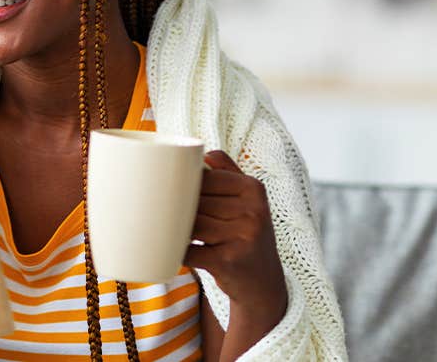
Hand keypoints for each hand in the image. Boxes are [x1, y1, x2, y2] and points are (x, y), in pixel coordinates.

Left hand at [184, 151, 286, 328]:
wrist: (263, 283)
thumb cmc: (245, 235)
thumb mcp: (247, 200)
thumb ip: (226, 170)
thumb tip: (198, 152)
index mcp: (253, 189)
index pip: (204, 178)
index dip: (184, 188)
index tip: (177, 197)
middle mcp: (253, 210)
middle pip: (195, 202)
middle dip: (180, 212)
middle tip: (173, 219)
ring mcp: (243, 237)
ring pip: (190, 225)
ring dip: (176, 231)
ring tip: (176, 234)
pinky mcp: (229, 261)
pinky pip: (188, 251)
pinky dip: (178, 253)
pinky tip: (179, 253)